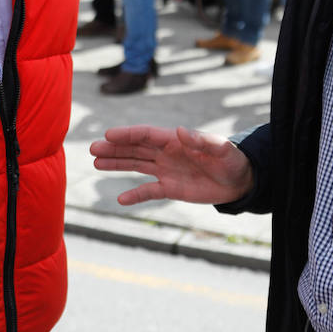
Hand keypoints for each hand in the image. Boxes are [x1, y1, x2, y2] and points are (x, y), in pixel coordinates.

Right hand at [90, 125, 254, 205]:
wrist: (240, 181)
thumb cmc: (232, 160)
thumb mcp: (221, 149)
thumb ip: (202, 141)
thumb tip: (181, 131)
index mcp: (175, 140)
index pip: (146, 134)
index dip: (127, 134)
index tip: (108, 135)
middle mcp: (166, 153)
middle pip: (135, 148)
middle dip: (114, 148)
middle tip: (92, 149)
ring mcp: (166, 170)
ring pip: (136, 165)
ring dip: (117, 164)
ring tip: (96, 162)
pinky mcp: (171, 188)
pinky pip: (148, 191)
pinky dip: (135, 195)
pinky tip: (120, 200)